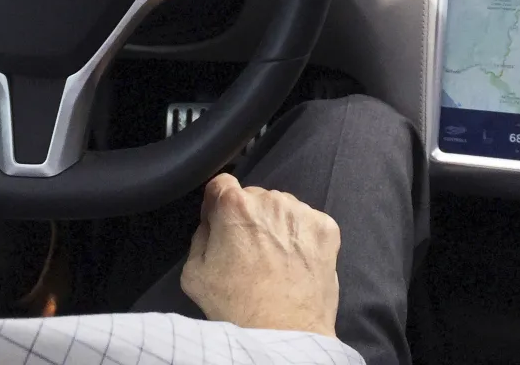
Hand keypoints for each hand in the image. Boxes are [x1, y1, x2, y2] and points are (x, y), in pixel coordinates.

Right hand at [181, 175, 339, 336]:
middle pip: (254, 198)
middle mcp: (270, 200)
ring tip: (275, 261)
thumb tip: (212, 221)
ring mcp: (301, 212)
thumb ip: (200, 235)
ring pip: (283, 208)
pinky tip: (295, 263)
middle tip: (249, 251)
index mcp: (235, 205)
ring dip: (277, 225)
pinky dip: (302, 238)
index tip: (221, 223)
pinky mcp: (326, 228)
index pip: (222, 184)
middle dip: (249, 217)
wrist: (283, 334)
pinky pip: (308, 223)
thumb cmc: (236, 307)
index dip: (217, 204)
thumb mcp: (194, 272)